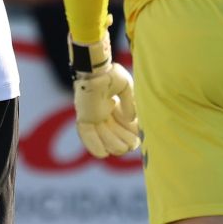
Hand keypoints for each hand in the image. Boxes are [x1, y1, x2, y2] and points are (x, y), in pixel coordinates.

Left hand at [72, 41, 140, 157]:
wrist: (96, 69)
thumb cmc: (110, 74)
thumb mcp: (126, 88)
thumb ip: (129, 104)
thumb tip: (132, 120)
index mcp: (113, 106)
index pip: (123, 124)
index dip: (131, 132)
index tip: (138, 135)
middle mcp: (102, 113)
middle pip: (114, 134)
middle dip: (124, 140)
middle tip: (132, 144)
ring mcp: (92, 116)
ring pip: (103, 137)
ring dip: (113, 145)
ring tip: (123, 149)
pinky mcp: (83, 117)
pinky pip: (86, 135)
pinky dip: (94, 146)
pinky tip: (103, 154)